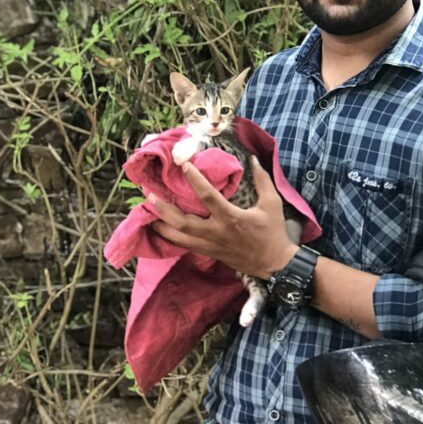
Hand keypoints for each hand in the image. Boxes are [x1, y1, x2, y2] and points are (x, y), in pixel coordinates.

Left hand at [149, 156, 297, 278]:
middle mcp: (216, 232)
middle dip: (164, 210)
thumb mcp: (272, 203)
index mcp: (231, 218)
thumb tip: (253, 159)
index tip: (183, 165)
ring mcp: (210, 245)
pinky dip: (171, 238)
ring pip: (179, 238)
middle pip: (183, 222)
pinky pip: (185, 246)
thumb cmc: (273, 232)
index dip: (194, 180)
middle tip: (150, 196)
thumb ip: (262, 180)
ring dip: (162, 226)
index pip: (207, 197)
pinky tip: (162, 229)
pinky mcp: (209, 253)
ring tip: (148, 215)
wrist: (274, 264)